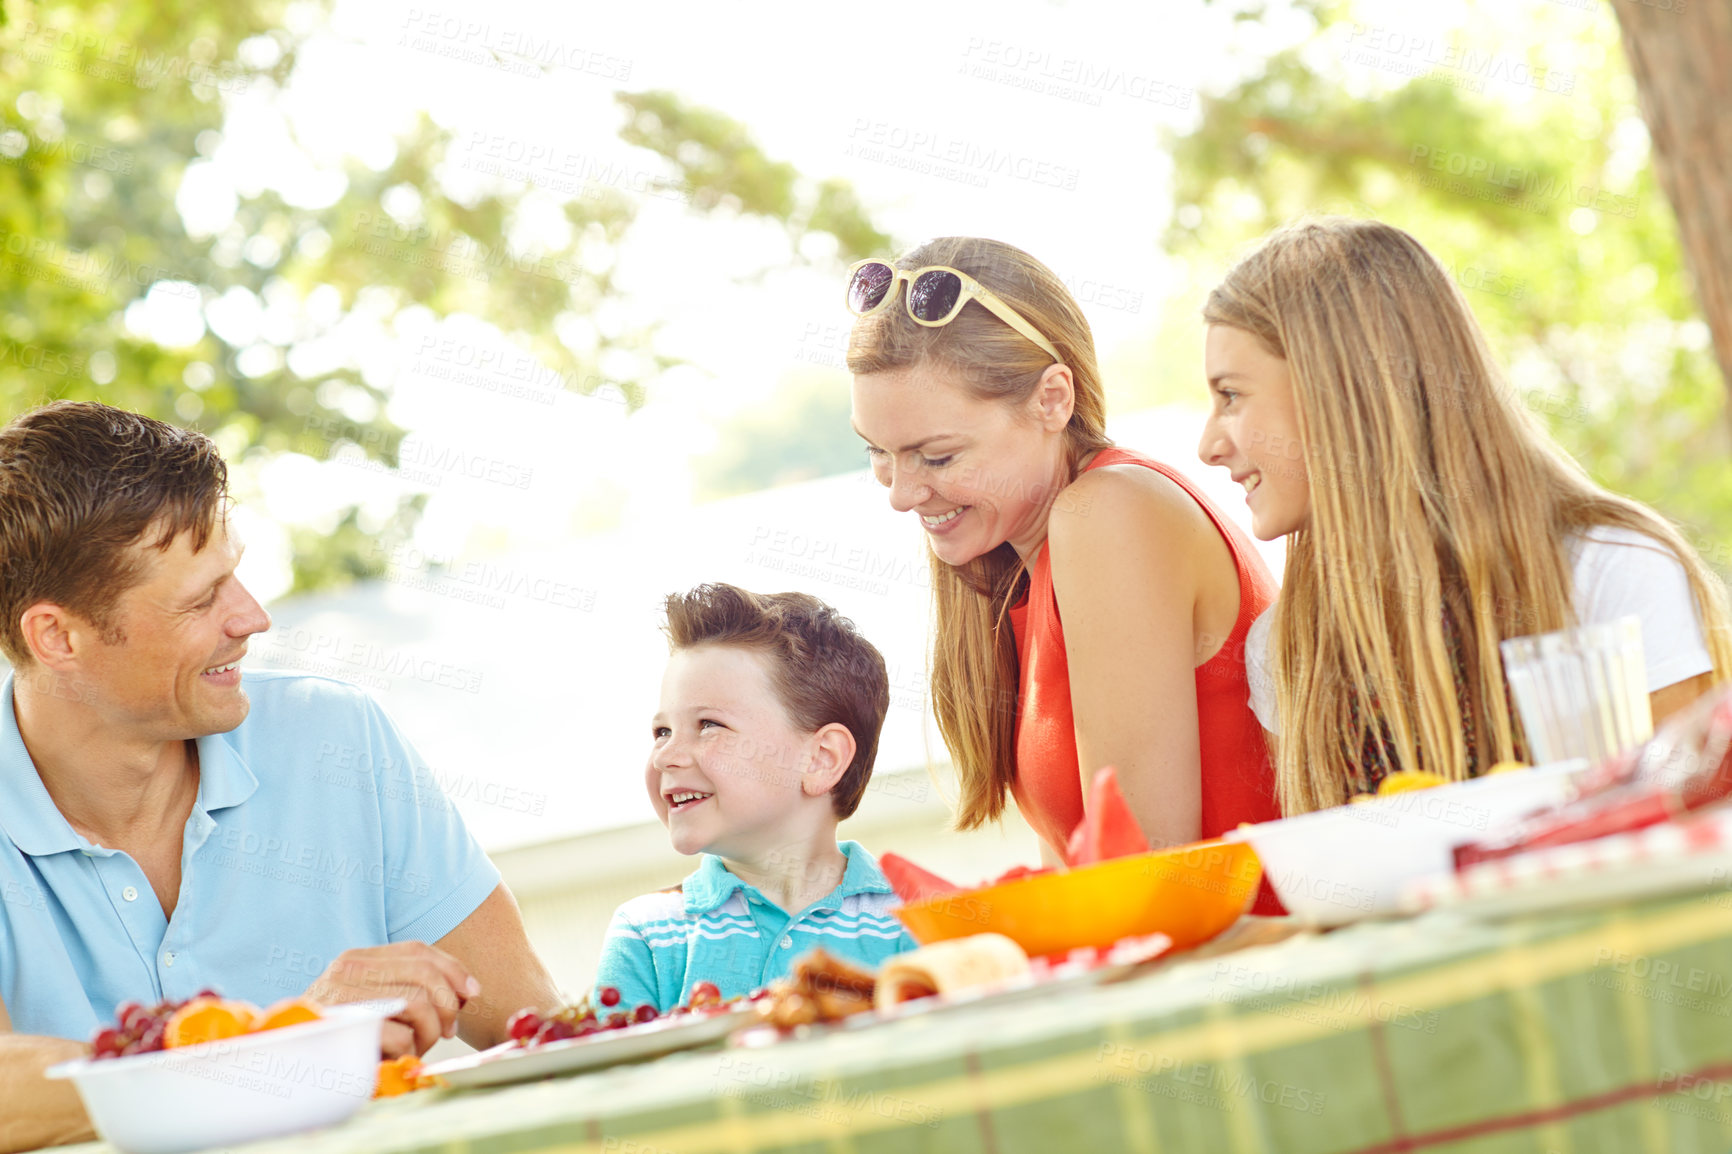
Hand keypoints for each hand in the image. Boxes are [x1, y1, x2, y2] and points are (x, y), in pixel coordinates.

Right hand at [305, 942, 479, 1057]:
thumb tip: (466, 991)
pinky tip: (393, 1056)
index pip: (418, 949)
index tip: (471, 992)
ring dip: (428, 1032)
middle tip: (446, 1030)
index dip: (453, 969)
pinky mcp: (345, 1028)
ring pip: (418, 1002)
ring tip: (416, 1046)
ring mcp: (343, 997)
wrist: (290, 1065)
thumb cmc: (340, 1037)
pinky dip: (407, 1050)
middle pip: (424, 973)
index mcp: (356, 958)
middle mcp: (347, 969)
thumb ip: (409, 987)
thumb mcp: (373, 1002)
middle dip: (447, 1005)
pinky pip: (400, 1034)